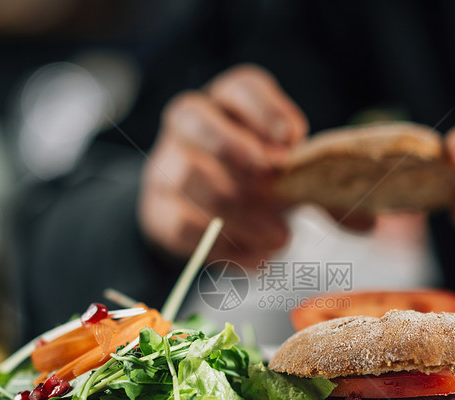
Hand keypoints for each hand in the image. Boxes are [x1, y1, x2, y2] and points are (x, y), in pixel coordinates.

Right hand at [138, 64, 306, 266]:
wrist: (208, 218)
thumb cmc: (257, 181)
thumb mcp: (280, 166)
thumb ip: (288, 162)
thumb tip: (295, 165)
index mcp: (226, 102)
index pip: (240, 88)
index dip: (265, 110)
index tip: (292, 139)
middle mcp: (188, 124)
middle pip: (194, 118)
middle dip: (232, 147)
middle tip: (271, 179)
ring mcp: (165, 166)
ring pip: (188, 178)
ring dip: (237, 210)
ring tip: (279, 236)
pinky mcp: (159, 212)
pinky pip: (183, 225)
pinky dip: (222, 244)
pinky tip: (256, 256)